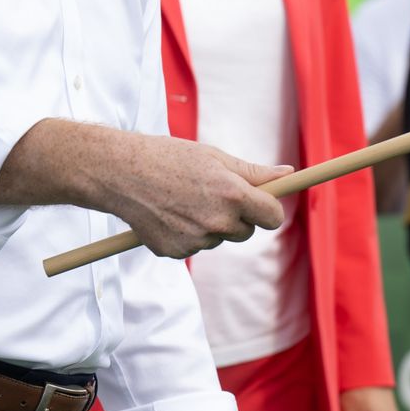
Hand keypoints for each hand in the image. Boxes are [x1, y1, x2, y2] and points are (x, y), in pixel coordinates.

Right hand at [112, 137, 290, 259]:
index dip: (270, 210)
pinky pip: (195, 246)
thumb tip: (288, 173)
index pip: (272, 216)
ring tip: (184, 200)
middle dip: (239, 217)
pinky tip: (169, 214)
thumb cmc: (171, 158)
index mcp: (233, 194)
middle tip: (214, 195)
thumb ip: (254, 172)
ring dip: (211, 225)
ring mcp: (196, 240)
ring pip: (219, 238)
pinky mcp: (176, 252)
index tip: (265, 204)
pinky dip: (187, 235)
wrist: (121, 173)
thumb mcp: (215, 158)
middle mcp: (218, 222)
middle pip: (247, 231)